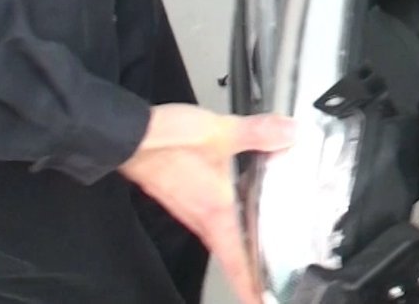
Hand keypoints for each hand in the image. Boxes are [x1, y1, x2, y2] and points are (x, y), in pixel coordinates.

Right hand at [119, 104, 294, 303]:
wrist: (129, 136)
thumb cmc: (166, 142)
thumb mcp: (221, 132)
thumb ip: (258, 133)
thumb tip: (289, 133)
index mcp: (214, 211)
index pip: (236, 259)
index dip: (250, 285)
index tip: (262, 301)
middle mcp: (200, 215)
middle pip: (229, 253)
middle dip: (247, 272)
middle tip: (264, 286)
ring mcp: (189, 206)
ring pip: (219, 236)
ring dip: (237, 248)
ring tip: (256, 255)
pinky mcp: (181, 193)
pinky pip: (209, 217)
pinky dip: (226, 223)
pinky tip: (235, 211)